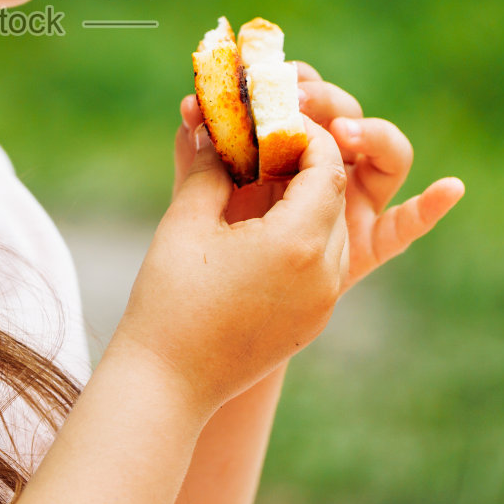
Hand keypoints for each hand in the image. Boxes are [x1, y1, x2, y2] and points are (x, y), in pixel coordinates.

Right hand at [113, 109, 350, 414]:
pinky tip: (263, 227)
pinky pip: (323, 263)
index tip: (273, 122)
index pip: (324, 167)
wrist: (169, 382)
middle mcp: (324, 272)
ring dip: (307, 199)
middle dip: (306, 163)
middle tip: (267, 143)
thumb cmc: (171, 297)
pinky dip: (303, 234)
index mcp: (297, 241)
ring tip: (262, 182)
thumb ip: (212, 167)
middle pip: (333, 197)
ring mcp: (323, 301)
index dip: (304, 136)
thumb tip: (220, 133)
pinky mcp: (314, 322)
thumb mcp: (188, 219)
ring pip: (332, 230)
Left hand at [178, 64, 464, 293]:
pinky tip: (450, 188)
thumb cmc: (205, 248)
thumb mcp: (196, 198)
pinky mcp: (369, 241)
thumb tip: (189, 109)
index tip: (265, 76)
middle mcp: (327, 162)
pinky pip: (406, 224)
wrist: (218, 315)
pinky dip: (431, 205)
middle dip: (324, 99)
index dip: (289, 80)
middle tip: (297, 101)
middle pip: (344, 112)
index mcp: (286, 141)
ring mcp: (354, 199)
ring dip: (372, 134)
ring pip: (384, 153)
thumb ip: (198, 155)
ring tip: (347, 133)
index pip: (301, 92)